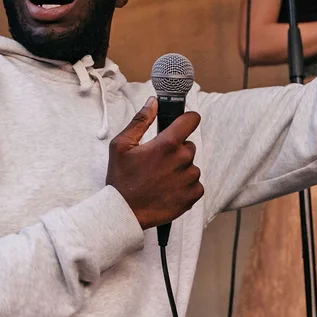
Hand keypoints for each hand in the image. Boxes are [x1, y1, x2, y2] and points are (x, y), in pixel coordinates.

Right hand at [105, 97, 203, 229]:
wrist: (124, 214)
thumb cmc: (121, 179)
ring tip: (160, 179)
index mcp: (168, 143)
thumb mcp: (121, 146)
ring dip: (180, 169)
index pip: (192, 119)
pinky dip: (185, 186)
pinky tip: (168, 190)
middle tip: (157, 163)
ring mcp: (190, 178)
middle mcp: (183, 159)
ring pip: (191, 165)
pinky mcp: (193, 195)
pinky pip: (195, 184)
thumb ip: (140, 121)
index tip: (180, 125)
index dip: (186, 120)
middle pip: (189, 145)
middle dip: (176, 151)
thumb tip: (153, 102)